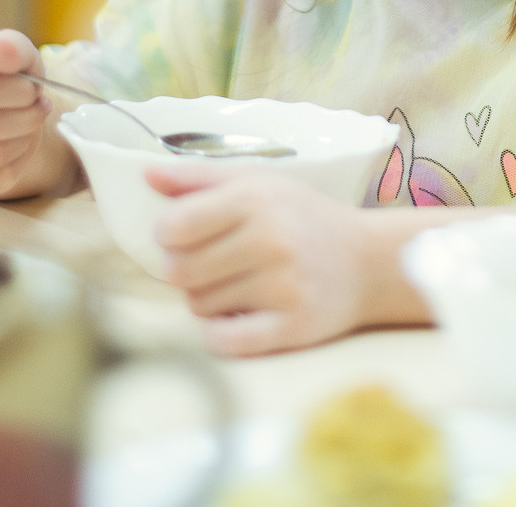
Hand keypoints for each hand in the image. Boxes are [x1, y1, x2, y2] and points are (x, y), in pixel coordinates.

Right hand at [0, 29, 55, 199]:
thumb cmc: (1, 74)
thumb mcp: (12, 51)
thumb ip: (10, 47)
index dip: (22, 92)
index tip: (33, 89)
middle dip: (28, 117)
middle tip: (39, 108)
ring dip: (25, 140)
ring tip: (30, 125)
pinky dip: (18, 165)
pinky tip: (20, 146)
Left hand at [147, 164, 380, 356]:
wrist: (370, 262)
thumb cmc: (304, 218)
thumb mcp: (258, 184)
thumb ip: (199, 179)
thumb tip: (145, 174)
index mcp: (255, 200)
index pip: (173, 227)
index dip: (167, 235)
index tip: (183, 235)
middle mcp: (269, 241)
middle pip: (179, 271)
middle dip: (184, 270)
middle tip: (209, 264)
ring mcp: (282, 286)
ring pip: (198, 306)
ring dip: (206, 299)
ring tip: (235, 284)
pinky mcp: (292, 326)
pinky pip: (223, 341)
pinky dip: (218, 333)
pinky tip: (235, 315)